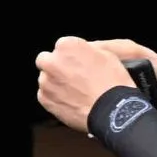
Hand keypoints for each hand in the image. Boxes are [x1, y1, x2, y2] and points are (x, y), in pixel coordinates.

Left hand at [34, 32, 156, 131]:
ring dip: (55, 82)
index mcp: (67, 46)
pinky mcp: (44, 99)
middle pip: (47, 60)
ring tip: (75, 91)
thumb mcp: (108, 54)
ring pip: (45, 78)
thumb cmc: (112, 82)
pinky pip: (45, 95)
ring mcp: (45, 81)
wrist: (111, 111)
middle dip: (56, 65)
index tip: (79, 62)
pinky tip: (70, 101)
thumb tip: (83, 51)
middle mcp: (51, 62)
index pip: (62, 45)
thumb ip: (88, 49)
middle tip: (72, 75)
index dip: (72, 55)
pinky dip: (54, 97)